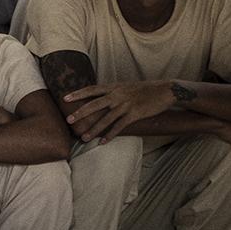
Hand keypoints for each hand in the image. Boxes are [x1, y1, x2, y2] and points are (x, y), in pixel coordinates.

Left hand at [61, 80, 176, 142]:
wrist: (165, 90)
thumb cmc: (145, 89)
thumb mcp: (126, 87)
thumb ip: (113, 92)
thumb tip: (100, 97)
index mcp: (114, 87)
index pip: (92, 89)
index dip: (78, 93)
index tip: (65, 98)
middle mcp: (118, 95)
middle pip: (95, 104)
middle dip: (81, 112)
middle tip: (69, 120)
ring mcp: (126, 105)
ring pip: (106, 119)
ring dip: (94, 130)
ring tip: (84, 138)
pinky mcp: (135, 114)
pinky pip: (119, 126)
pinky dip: (110, 135)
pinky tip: (102, 142)